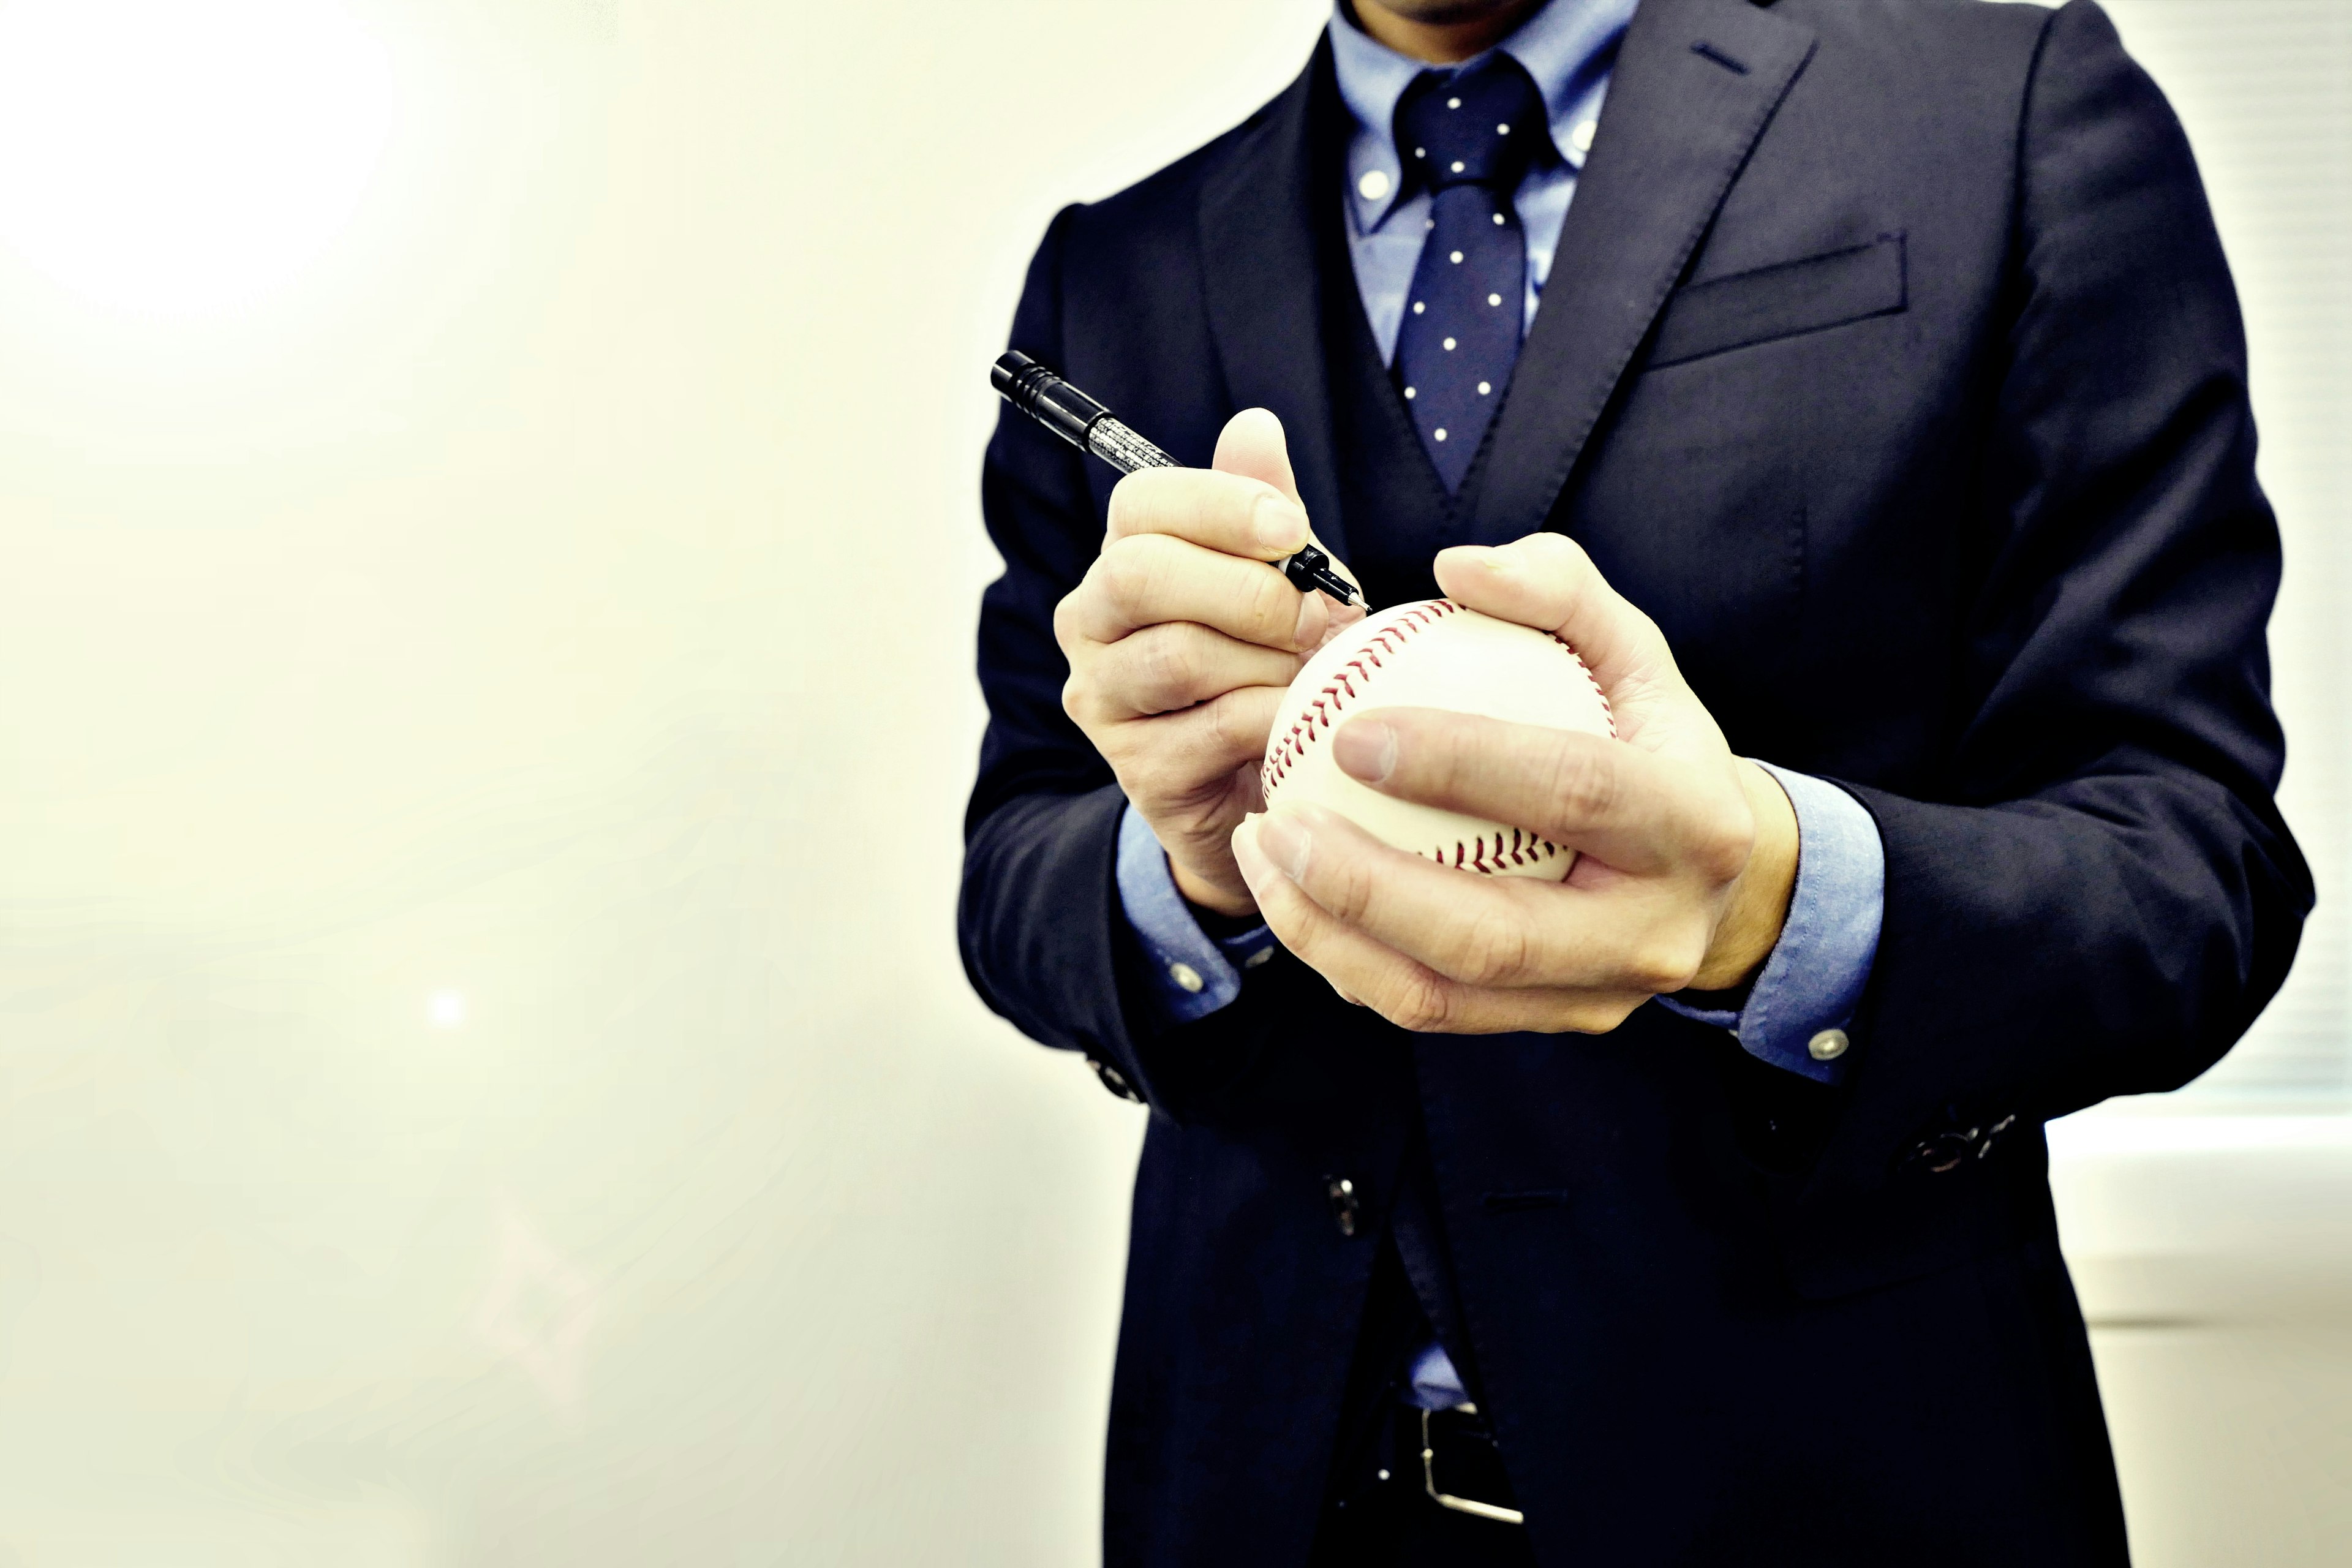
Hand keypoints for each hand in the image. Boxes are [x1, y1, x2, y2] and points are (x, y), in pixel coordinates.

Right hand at [1054, 409, 1363, 916]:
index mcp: (1122, 559)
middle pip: (1141, 574)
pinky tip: (1304, 720)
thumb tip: (1255, 425)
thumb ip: (1265, 509)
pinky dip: (1277, 717)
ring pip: (1178, 656)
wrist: (1265, 785)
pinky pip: (1216, 728)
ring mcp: (1104, 699)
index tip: (1292, 529)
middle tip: (1314, 617)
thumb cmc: (1269, 665)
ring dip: (1268, 661)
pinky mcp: (1139, 770)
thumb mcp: (1280, 581)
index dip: (1220, 504)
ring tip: (1312, 673)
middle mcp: (1091, 623)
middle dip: (1246, 590)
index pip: (1141, 504)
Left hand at [1230, 532, 1798, 1032]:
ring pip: (1442, 996)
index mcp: (1692, 823)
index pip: (1571, 792)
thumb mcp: (1628, 646)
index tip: (1349, 733)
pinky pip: (1426, 1008)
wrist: (1710, 867)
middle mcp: (1653, 931)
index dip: (1458, 764)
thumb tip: (1456, 566)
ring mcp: (1598, 996)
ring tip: (1261, 851)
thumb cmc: (1646, 731)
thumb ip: (1554, 587)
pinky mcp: (1549, 1024)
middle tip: (1277, 819)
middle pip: (1492, 933)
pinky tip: (1289, 890)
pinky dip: (1344, 957)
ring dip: (1329, 935)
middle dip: (1364, 886)